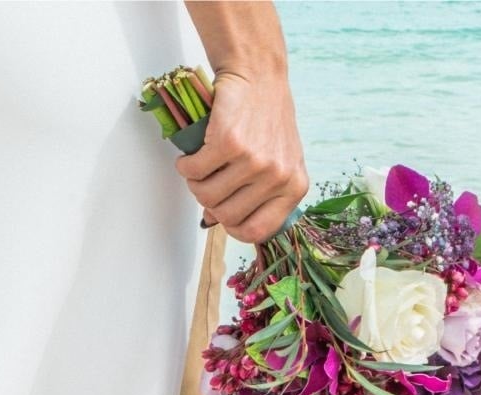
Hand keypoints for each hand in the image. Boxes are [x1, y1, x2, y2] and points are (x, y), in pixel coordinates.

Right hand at [175, 71, 307, 242]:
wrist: (259, 76)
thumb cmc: (267, 120)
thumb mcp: (277, 162)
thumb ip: (256, 197)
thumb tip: (217, 221)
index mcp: (294, 188)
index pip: (258, 232)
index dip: (233, 227)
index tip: (223, 215)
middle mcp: (278, 177)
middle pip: (227, 215)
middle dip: (210, 202)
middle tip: (208, 182)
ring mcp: (254, 161)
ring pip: (206, 195)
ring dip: (195, 183)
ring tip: (200, 166)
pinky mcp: (229, 143)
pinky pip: (194, 171)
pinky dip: (186, 165)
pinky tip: (192, 154)